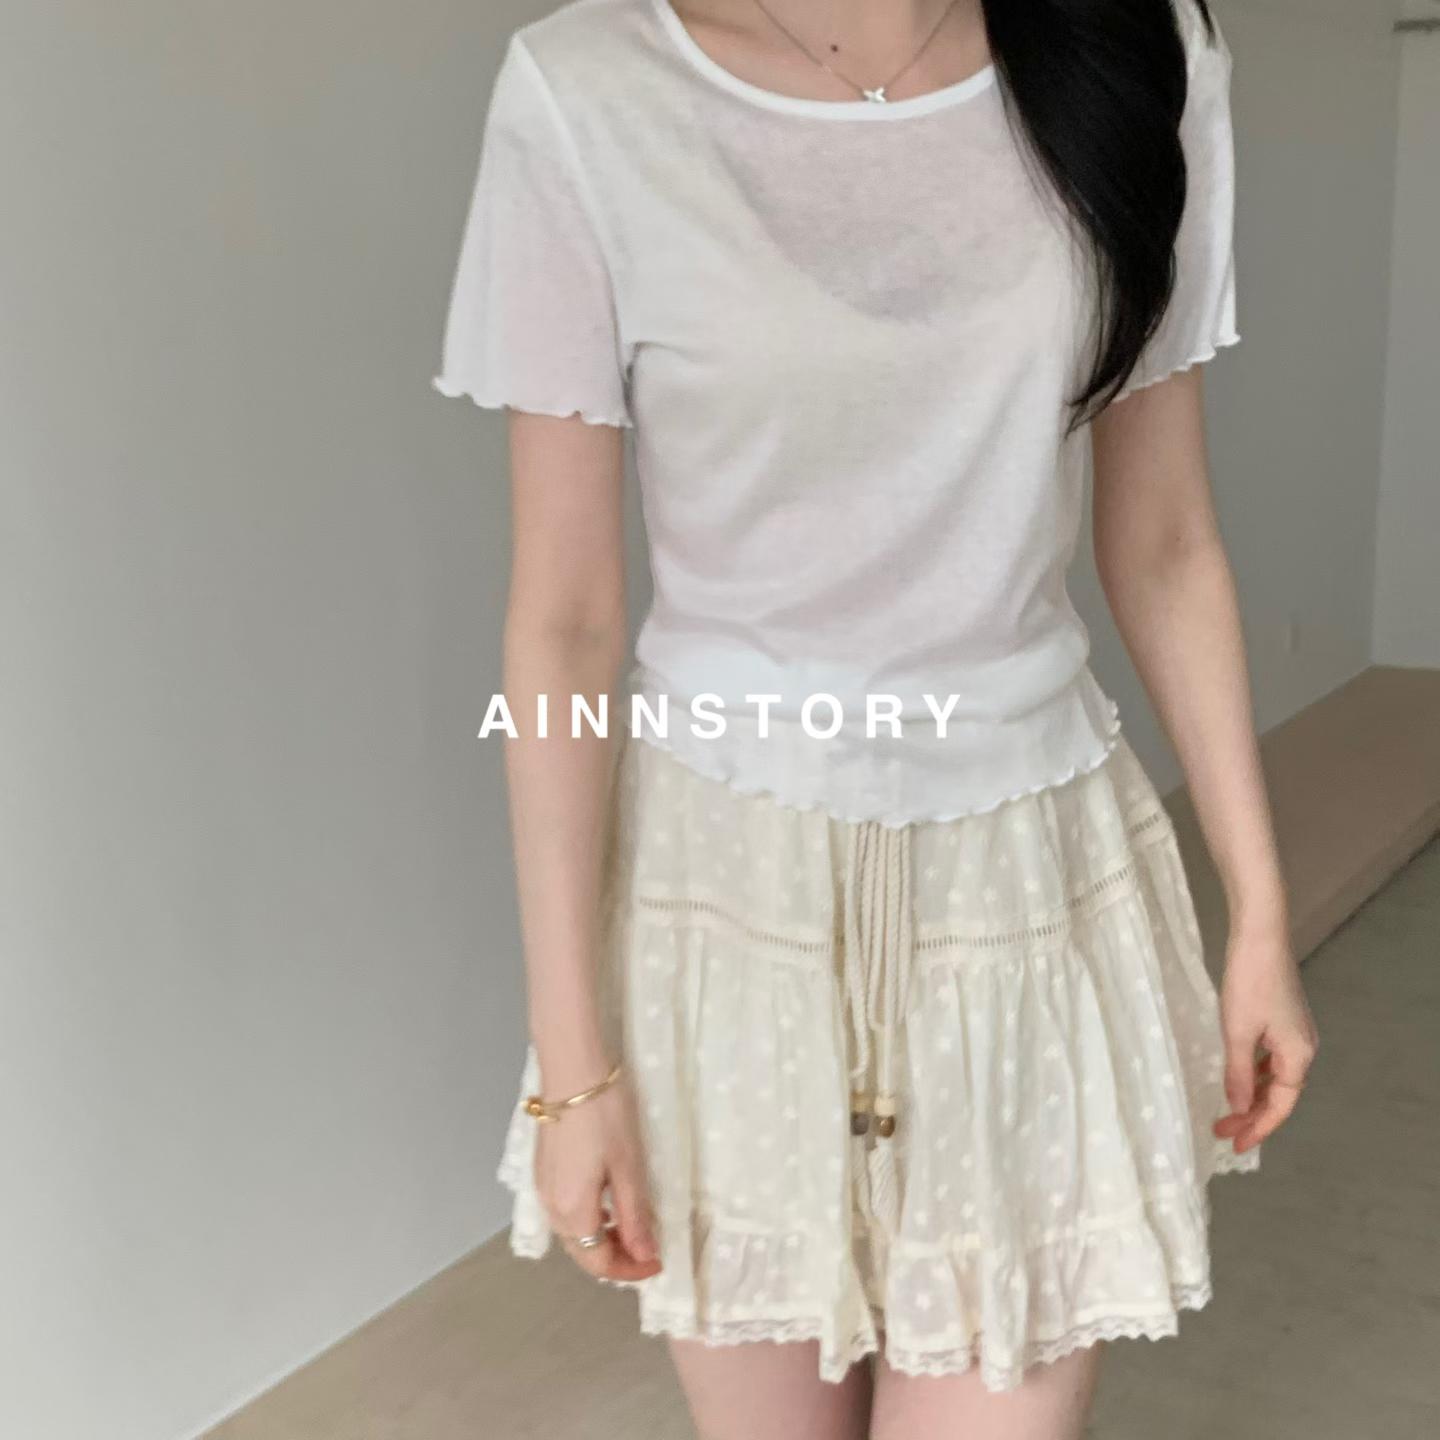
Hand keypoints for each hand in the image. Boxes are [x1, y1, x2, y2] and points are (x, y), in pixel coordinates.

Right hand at [534, 1067, 662, 1282]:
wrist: (572, 1070)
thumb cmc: (605, 1116)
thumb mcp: (628, 1166)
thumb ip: (635, 1216)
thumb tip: (646, 1256)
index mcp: (573, 1211)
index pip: (600, 1262)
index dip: (631, 1269)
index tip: (658, 1262)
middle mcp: (551, 1207)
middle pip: (582, 1251)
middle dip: (616, 1257)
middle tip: (648, 1247)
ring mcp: (543, 1188)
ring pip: (573, 1232)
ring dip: (602, 1238)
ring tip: (632, 1225)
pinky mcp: (543, 1170)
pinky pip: (565, 1211)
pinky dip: (589, 1219)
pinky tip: (608, 1201)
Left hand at [1212, 925, 1318, 1153]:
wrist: (1260, 937)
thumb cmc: (1249, 984)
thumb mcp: (1237, 1032)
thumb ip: (1237, 1073)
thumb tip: (1238, 1108)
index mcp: (1298, 1055)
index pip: (1280, 1105)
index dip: (1258, 1128)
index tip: (1234, 1145)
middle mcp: (1304, 1048)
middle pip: (1279, 1094)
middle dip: (1251, 1115)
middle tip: (1221, 1131)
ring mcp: (1295, 1033)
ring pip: (1273, 1077)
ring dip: (1251, 1095)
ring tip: (1225, 1112)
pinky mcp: (1283, 1020)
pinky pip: (1270, 1060)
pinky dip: (1253, 1074)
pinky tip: (1235, 1078)